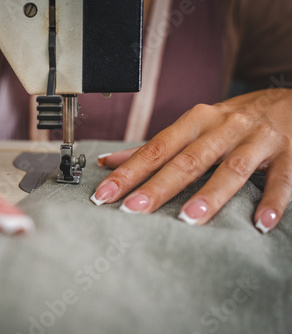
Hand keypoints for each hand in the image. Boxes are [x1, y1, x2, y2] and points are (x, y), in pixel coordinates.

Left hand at [92, 88, 291, 232]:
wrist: (289, 102)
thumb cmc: (231, 120)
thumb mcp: (193, 126)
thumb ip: (153, 147)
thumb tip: (109, 161)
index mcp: (195, 122)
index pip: (156, 149)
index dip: (129, 172)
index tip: (105, 194)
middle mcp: (223, 128)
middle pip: (187, 160)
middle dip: (158, 186)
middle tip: (133, 210)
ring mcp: (257, 140)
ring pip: (231, 168)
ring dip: (211, 193)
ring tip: (189, 218)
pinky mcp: (289, 153)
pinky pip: (282, 179)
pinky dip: (272, 200)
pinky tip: (260, 223)